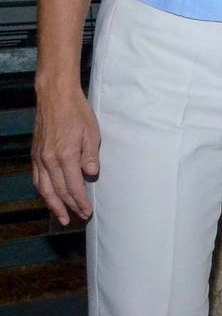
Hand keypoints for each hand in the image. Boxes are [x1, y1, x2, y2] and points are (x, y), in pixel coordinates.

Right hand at [31, 84, 99, 224]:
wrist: (55, 97)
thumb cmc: (77, 112)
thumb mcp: (91, 132)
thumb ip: (90, 155)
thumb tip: (91, 175)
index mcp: (65, 155)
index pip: (73, 186)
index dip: (80, 201)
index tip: (87, 211)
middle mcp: (49, 160)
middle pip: (59, 191)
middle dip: (69, 207)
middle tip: (79, 218)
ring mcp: (39, 158)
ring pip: (44, 188)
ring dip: (53, 205)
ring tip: (62, 217)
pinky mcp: (35, 154)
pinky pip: (37, 178)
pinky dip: (43, 191)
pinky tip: (48, 197)